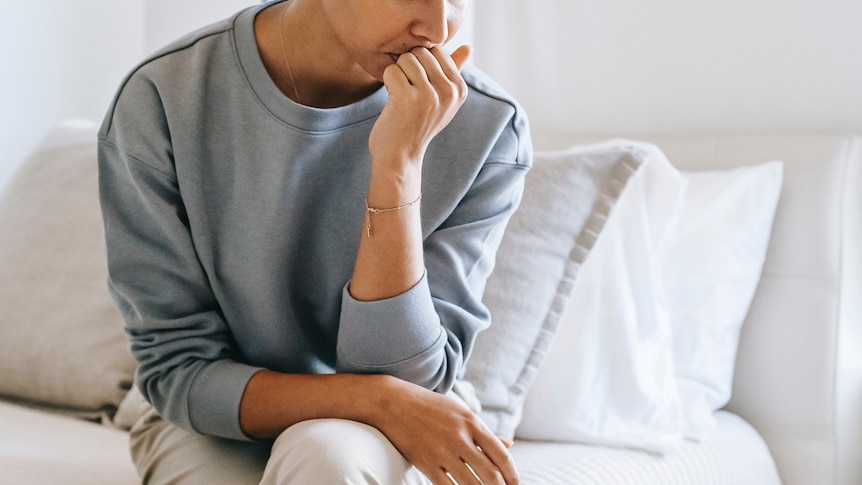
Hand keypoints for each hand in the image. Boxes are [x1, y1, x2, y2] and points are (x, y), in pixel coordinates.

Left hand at [369, 45, 471, 167]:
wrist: (400, 156)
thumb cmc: (418, 125)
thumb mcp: (443, 100)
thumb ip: (454, 71)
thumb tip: (468, 47)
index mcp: (459, 90)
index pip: (438, 51)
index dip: (422, 63)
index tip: (419, 85)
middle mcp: (448, 92)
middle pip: (421, 52)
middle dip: (408, 67)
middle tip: (408, 91)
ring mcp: (429, 95)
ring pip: (406, 59)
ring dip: (397, 74)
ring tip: (401, 95)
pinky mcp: (407, 98)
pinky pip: (391, 70)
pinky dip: (387, 82)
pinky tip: (392, 100)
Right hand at [373, 376, 519, 484]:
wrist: (394, 402)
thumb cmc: (430, 407)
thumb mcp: (461, 412)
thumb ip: (484, 432)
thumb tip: (509, 446)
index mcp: (472, 423)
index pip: (502, 455)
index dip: (513, 475)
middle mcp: (460, 438)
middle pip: (491, 475)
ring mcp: (442, 452)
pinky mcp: (425, 463)